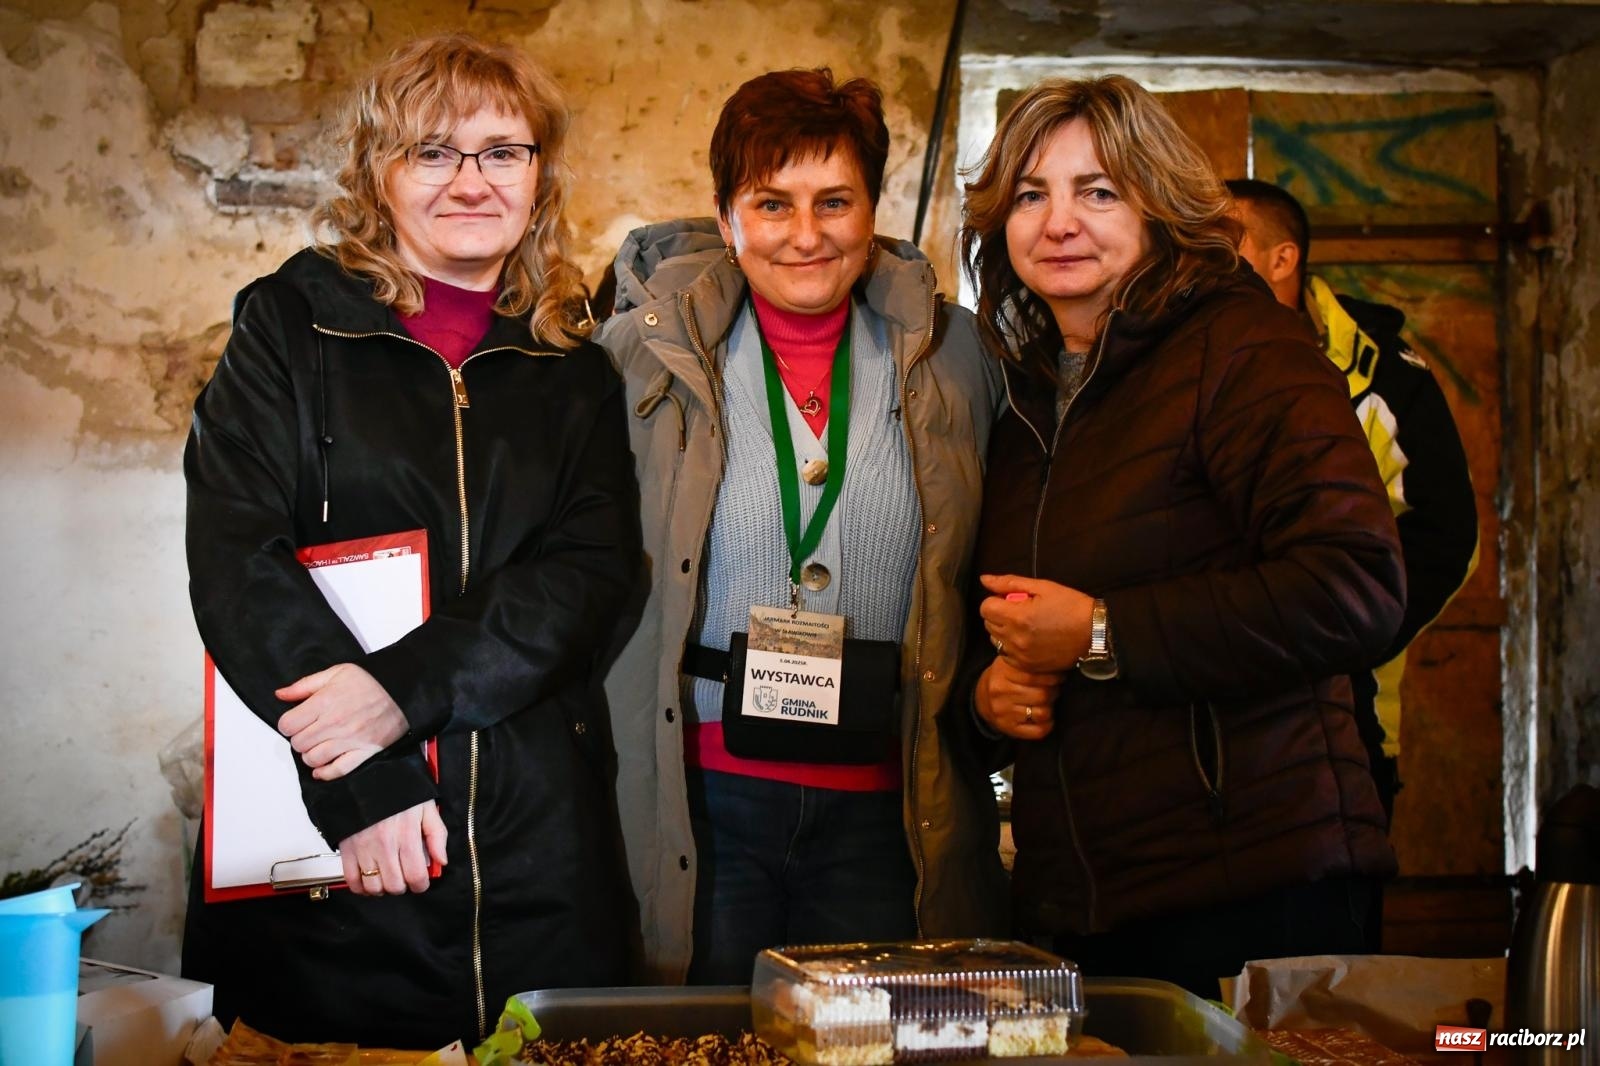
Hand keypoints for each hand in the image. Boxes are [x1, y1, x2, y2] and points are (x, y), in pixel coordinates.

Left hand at [276, 663, 408, 779]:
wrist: (404, 690)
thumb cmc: (372, 681)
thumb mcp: (337, 672)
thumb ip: (305, 685)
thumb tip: (281, 694)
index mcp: (325, 702)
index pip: (288, 725)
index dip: (288, 723)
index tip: (294, 721)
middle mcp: (335, 723)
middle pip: (298, 743)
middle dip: (299, 738)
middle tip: (308, 731)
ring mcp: (350, 740)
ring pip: (313, 759)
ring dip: (311, 754)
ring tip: (318, 745)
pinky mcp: (364, 752)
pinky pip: (337, 770)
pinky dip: (325, 772)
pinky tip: (321, 767)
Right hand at [340, 799, 447, 895]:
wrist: (367, 775)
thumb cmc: (398, 790)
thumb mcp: (426, 807)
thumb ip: (437, 835)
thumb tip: (441, 861)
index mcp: (407, 835)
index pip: (416, 877)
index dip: (421, 885)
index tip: (421, 881)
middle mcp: (385, 845)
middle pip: (394, 886)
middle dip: (403, 886)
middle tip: (404, 878)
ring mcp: (364, 848)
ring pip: (373, 887)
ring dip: (382, 888)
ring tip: (387, 878)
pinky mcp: (347, 848)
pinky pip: (351, 880)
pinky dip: (360, 887)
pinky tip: (368, 880)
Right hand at [975, 657, 1062, 738]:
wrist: (982, 700)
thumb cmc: (1005, 679)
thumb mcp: (1012, 663)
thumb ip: (1030, 661)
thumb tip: (1057, 662)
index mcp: (1002, 672)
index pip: (1035, 675)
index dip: (1053, 677)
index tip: (1059, 676)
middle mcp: (1001, 692)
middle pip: (1042, 694)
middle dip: (1053, 692)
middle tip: (1053, 690)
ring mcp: (1004, 712)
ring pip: (1042, 713)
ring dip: (1050, 708)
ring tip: (1046, 702)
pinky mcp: (1009, 729)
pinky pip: (1039, 731)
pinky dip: (1047, 724)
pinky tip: (1044, 718)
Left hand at [979, 574, 1094, 673]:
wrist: (1095, 634)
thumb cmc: (1071, 606)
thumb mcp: (1043, 587)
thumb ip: (1010, 583)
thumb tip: (984, 579)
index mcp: (1018, 617)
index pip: (985, 607)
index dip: (996, 599)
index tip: (1012, 599)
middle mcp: (1015, 639)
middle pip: (988, 623)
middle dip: (999, 613)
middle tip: (1021, 610)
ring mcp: (1021, 655)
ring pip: (995, 640)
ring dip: (1004, 630)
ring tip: (1025, 625)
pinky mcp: (1028, 667)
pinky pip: (1006, 655)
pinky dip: (1012, 646)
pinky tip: (1028, 640)